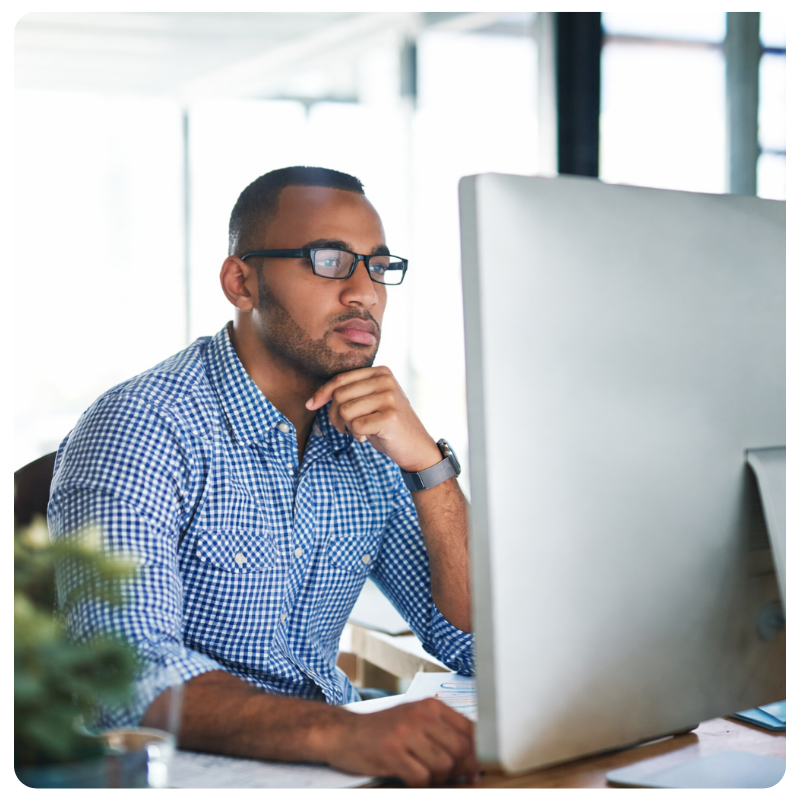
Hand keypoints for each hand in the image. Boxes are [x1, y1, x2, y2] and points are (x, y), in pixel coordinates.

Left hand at [306, 366, 441, 472]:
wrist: (415, 447)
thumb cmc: (386, 426)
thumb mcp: (369, 403)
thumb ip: (350, 394)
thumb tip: (314, 399)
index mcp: (380, 372)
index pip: (340, 379)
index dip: (322, 393)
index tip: (310, 405)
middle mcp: (386, 380)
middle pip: (339, 395)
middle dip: (335, 415)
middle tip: (346, 428)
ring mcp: (390, 397)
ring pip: (345, 411)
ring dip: (347, 427)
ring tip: (360, 431)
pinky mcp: (390, 416)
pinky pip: (356, 425)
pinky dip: (358, 435)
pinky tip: (369, 437)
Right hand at [325, 699, 478, 787]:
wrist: (344, 732)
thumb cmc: (384, 729)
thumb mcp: (415, 718)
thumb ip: (443, 730)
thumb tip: (475, 755)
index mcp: (430, 706)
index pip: (469, 729)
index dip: (477, 752)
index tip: (475, 768)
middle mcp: (420, 715)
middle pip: (460, 749)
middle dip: (460, 769)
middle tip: (451, 777)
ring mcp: (405, 733)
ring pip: (443, 765)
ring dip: (438, 778)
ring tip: (426, 774)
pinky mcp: (392, 753)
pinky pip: (421, 778)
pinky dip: (419, 784)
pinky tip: (409, 777)